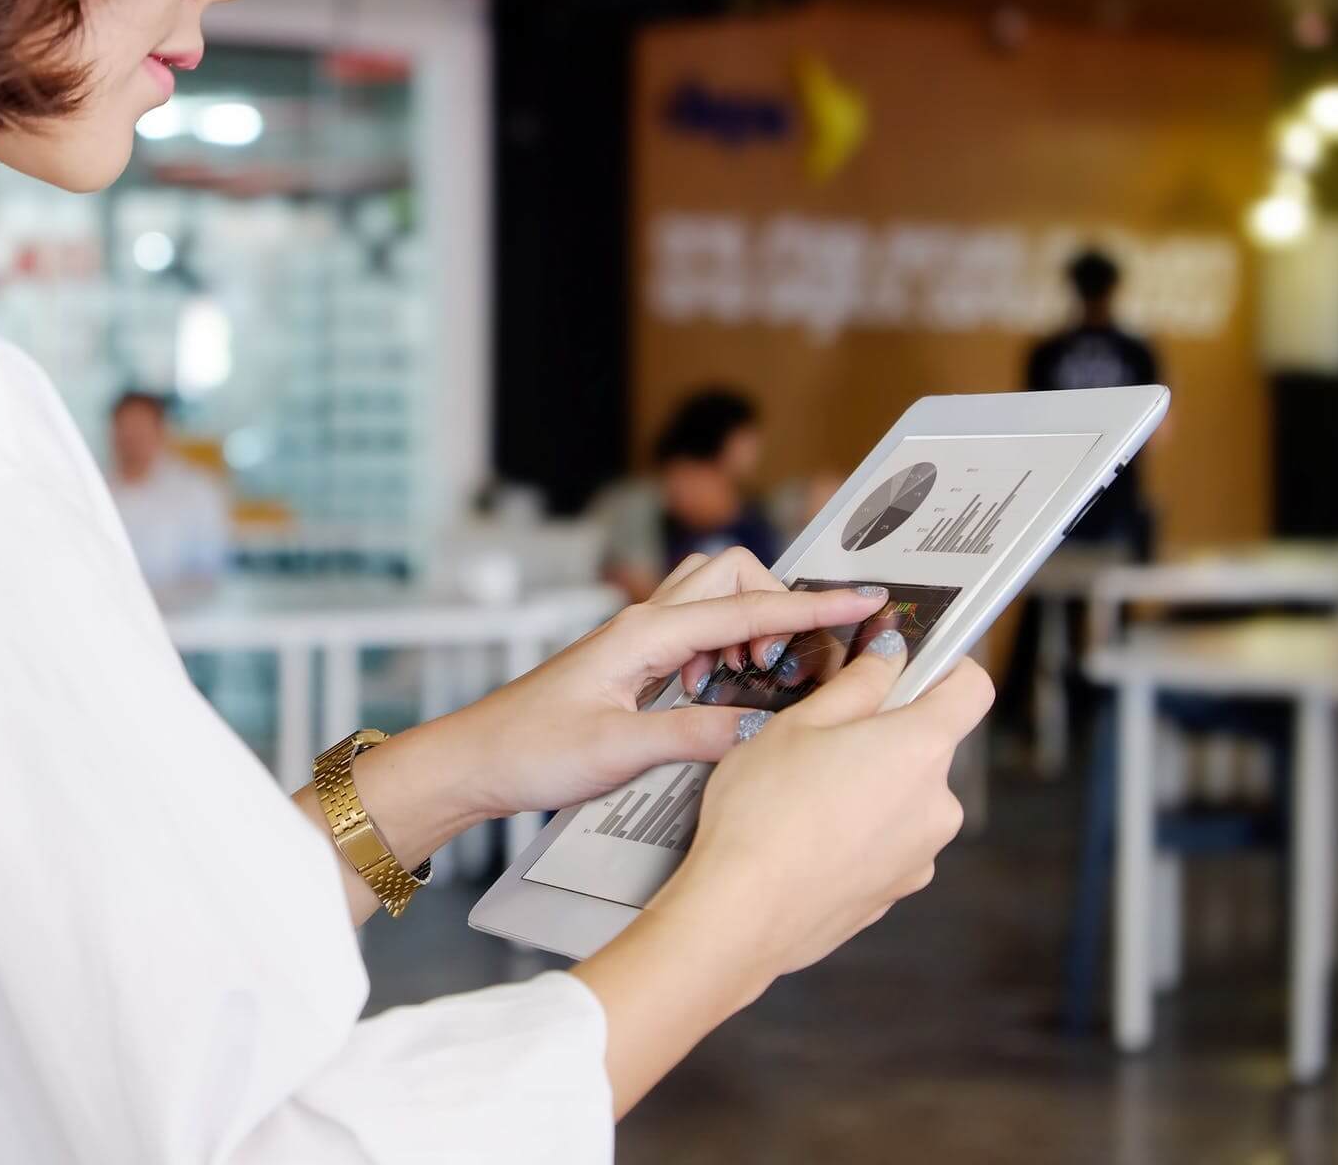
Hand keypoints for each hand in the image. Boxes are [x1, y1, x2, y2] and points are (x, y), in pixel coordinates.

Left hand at [397, 548, 892, 825]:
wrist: (474, 760)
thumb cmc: (530, 751)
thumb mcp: (618, 751)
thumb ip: (694, 733)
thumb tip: (761, 726)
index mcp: (645, 634)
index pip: (748, 608)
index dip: (811, 607)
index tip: (862, 601)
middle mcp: (643, 624)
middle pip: (732, 577)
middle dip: (775, 606)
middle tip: (786, 663)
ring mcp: (635, 641)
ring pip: (713, 603)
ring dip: (746, 631)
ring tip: (752, 681)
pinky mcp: (629, 664)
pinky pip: (694, 636)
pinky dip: (720, 654)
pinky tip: (713, 697)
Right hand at [657, 644, 992, 984]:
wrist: (742, 914)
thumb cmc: (762, 812)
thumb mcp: (797, 724)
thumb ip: (856, 684)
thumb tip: (890, 657)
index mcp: (920, 749)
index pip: (971, 689)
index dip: (946, 668)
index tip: (909, 666)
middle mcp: (937, 804)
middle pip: (928, 747)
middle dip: (884, 735)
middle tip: (822, 738)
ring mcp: (921, 855)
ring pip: (904, 797)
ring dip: (869, 786)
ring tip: (804, 797)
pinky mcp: (896, 891)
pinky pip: (887, 842)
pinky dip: (858, 832)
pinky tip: (807, 837)